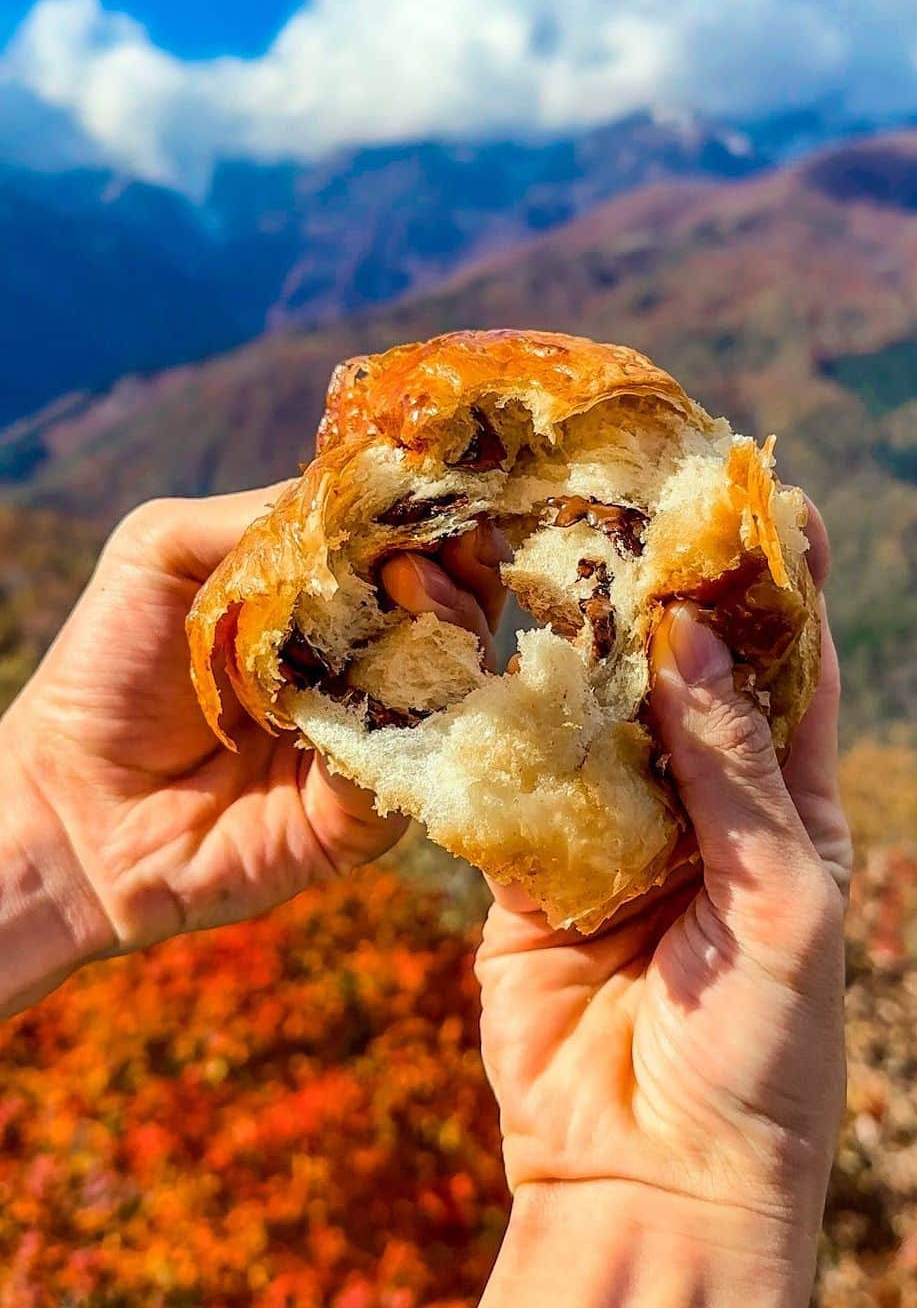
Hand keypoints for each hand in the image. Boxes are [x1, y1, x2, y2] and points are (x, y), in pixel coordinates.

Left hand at [0, 489, 506, 1006]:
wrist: (66, 804)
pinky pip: (417, 762)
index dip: (433, 519)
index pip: (408, 549)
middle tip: (431, 549)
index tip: (442, 494)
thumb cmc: (105, 667)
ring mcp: (369, 739)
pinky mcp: (366, 815)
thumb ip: (257, 513)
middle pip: (454, 613)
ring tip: (416, 589)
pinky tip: (387, 679)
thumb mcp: (163, 549)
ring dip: (452, 628)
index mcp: (322, 603)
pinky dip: (414, 715)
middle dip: (461, 571)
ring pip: (455, 683)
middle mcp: (358, 666)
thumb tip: (367, 492)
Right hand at [386, 513, 851, 1307]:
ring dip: (567, 639)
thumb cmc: (759, 1055)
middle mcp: (705, 806)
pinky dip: (491, 722)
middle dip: (657, 587)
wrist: (653, 1185)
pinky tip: (466, 648)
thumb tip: (693, 637)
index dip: (779, 580)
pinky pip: (511, 779)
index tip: (759, 489)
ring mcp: (613, 834)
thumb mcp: (780, 904)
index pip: (794, 668)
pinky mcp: (529, 873)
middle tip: (621, 493)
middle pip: (681, 670)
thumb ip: (732, 773)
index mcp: (791, 809)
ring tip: (536, 542)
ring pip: (590, 711)